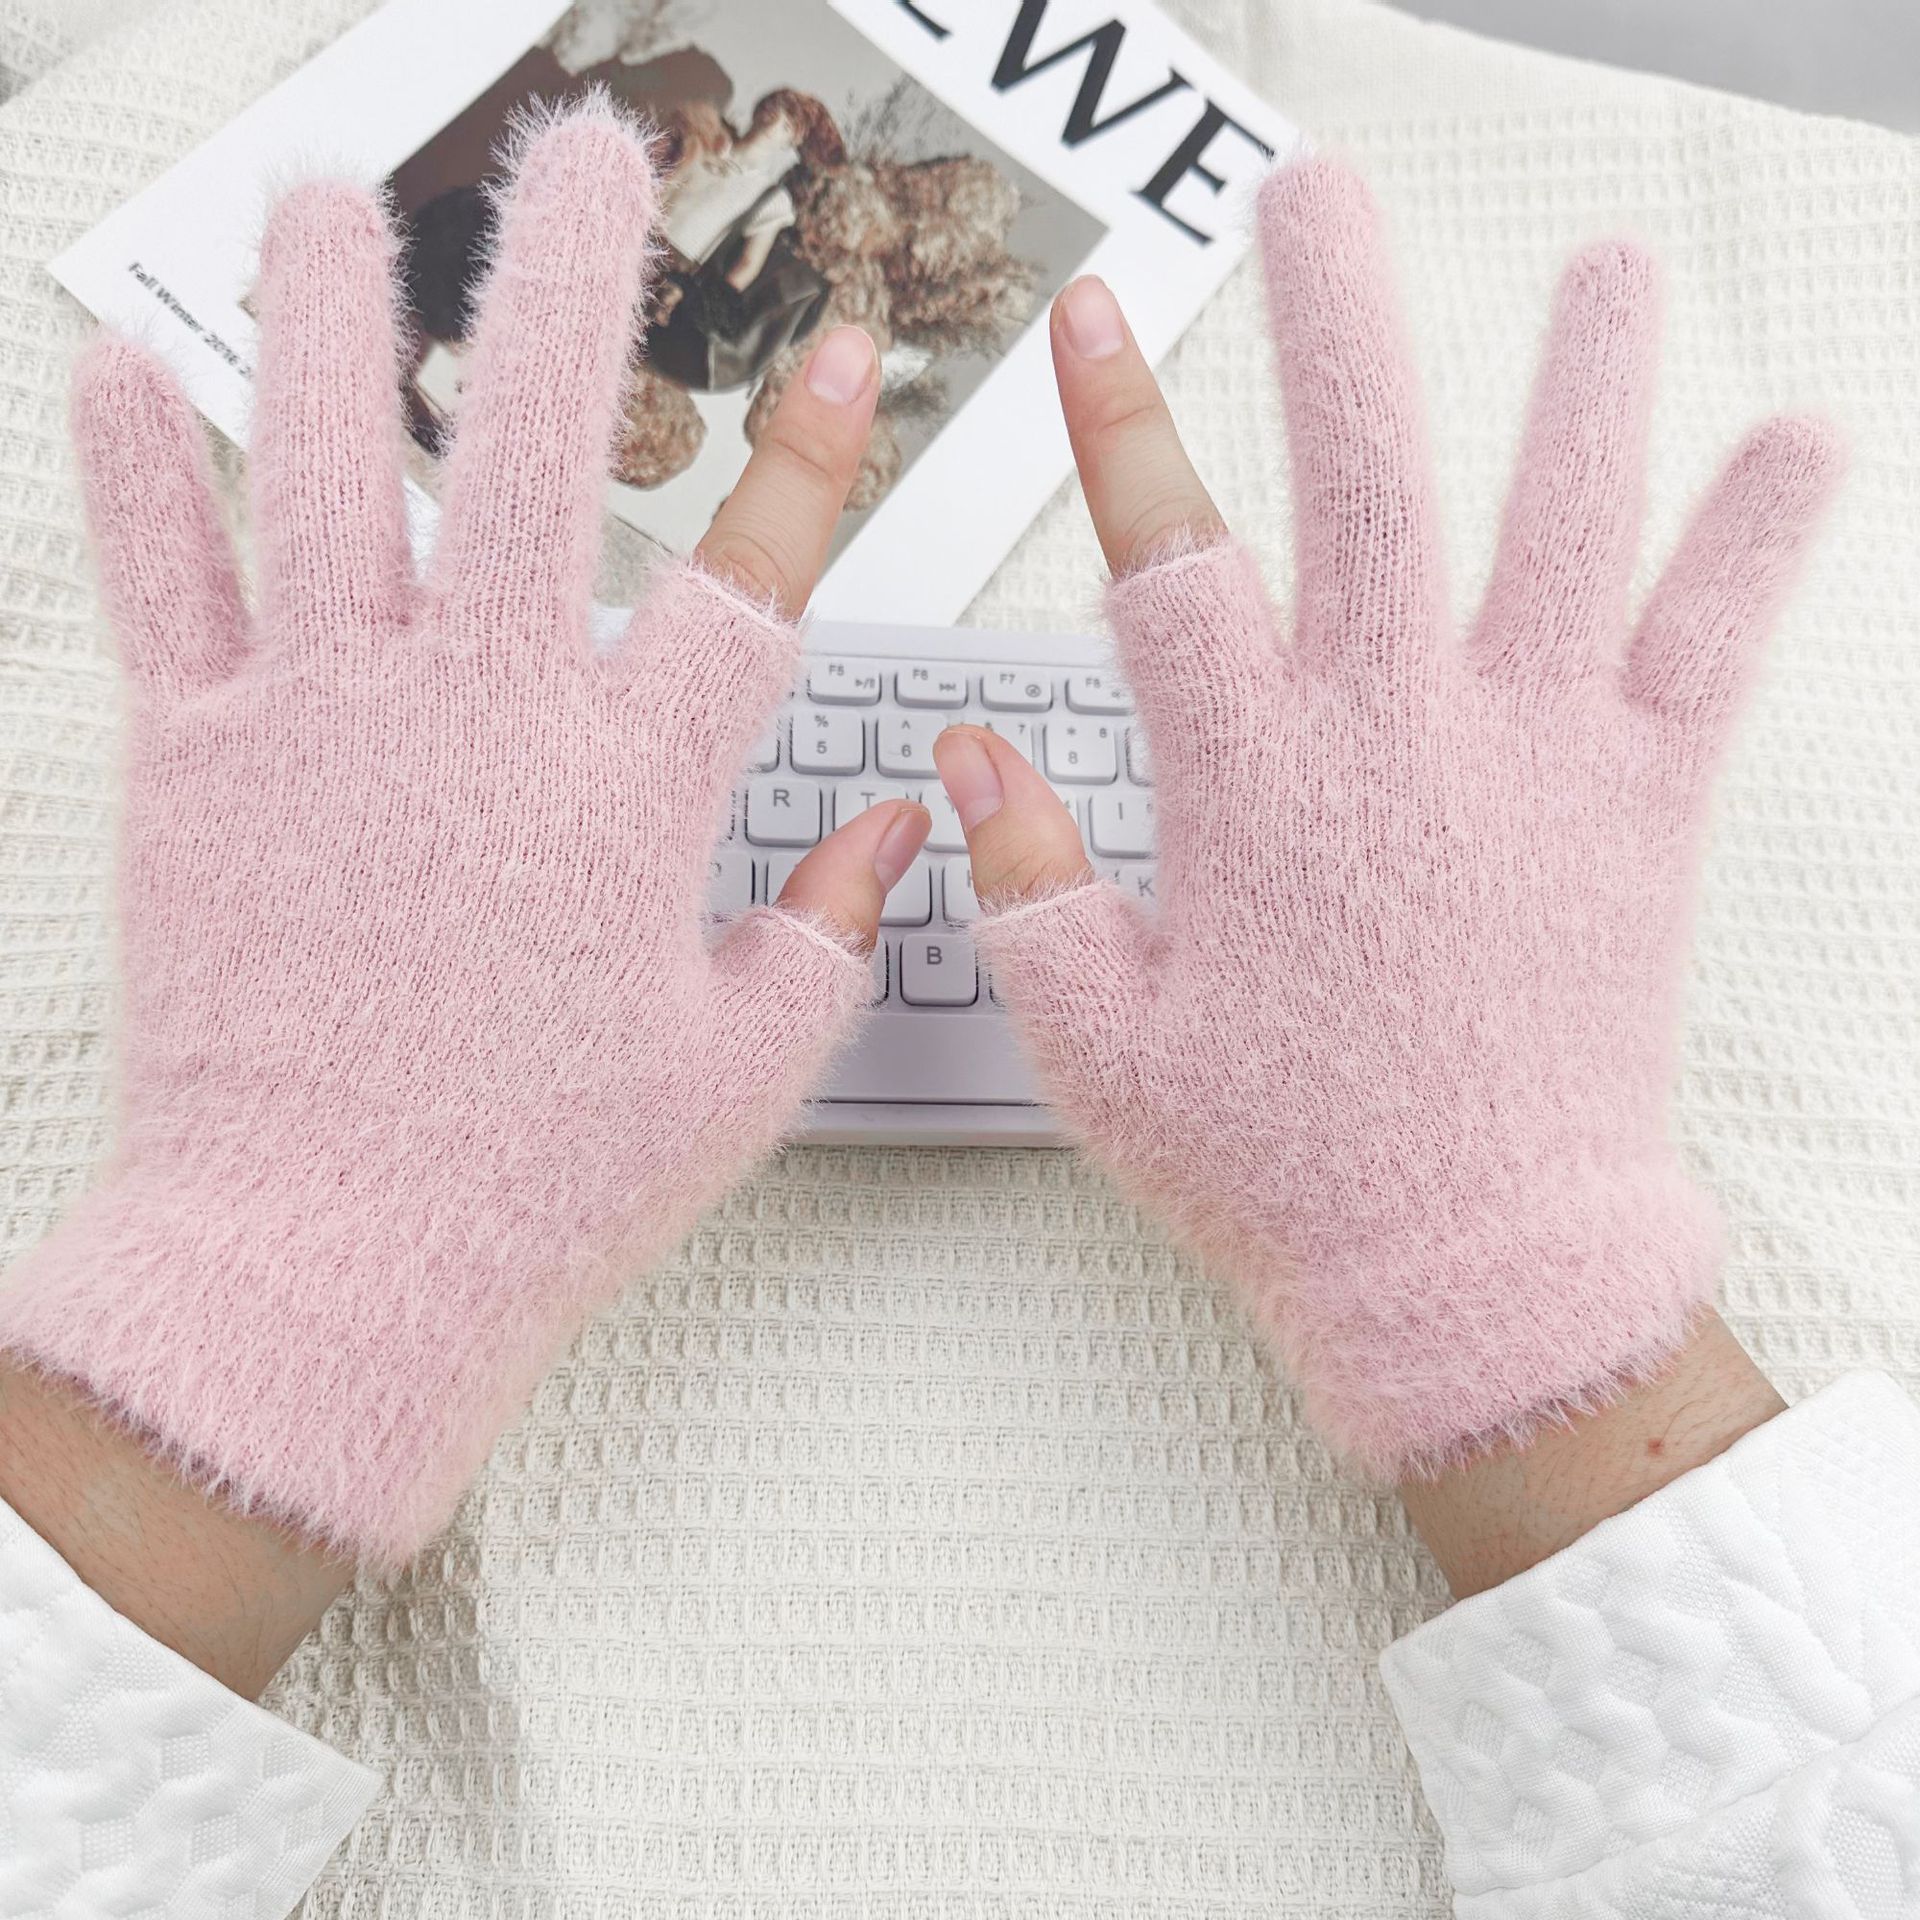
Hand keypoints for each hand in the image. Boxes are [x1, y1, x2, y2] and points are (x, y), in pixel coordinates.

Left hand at [0, 103, 926, 1684]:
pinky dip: (142, 468)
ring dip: (334, 315)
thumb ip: (835, 922)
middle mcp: (481, 726)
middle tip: (590, 160)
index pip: (749, 579)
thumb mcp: (743, 1063)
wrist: (329, 1275)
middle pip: (533, 451)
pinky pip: (162, 584)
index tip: (841, 345)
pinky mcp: (199, 768)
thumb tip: (907, 831)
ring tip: (338, 197)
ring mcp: (328, 729)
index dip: (809, 454)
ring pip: (328, 470)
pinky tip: (131, 363)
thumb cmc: (543, 1184)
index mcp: (629, 796)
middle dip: (571, 284)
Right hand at [936, 159, 1840, 1487]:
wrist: (1470, 1273)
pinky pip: (1708, 648)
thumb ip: (1023, 884)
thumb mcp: (1094, 1042)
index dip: (1117, 426)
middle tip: (1319, 203)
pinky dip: (1754, 540)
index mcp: (1249, 789)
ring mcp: (1529, 763)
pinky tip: (1801, 439)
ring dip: (1583, 386)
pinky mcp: (1640, 813)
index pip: (1162, 559)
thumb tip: (967, 759)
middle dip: (1334, 324)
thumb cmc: (1279, 1167)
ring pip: (1564, 527)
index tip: (1093, 318)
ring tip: (1598, 271)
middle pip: (1366, 481)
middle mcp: (1394, 740)